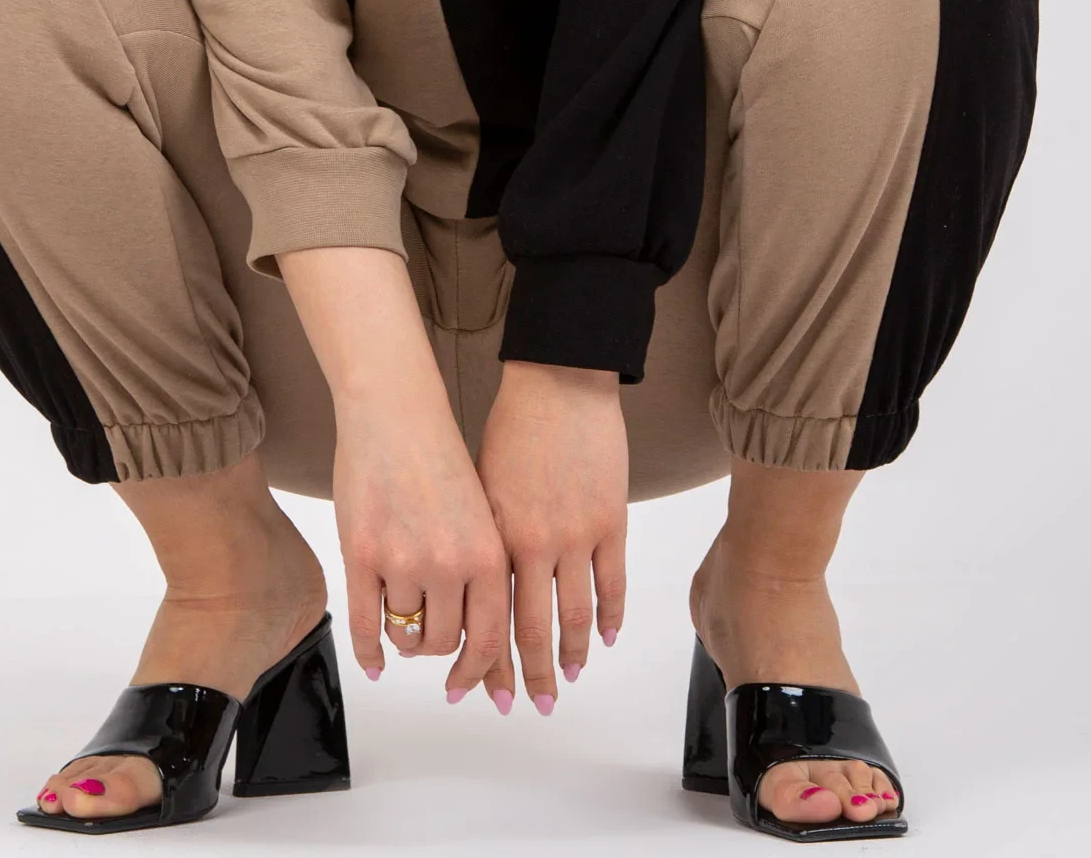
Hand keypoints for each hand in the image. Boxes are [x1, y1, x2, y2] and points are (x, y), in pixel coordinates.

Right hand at [332, 395, 514, 703]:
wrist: (395, 410)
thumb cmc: (438, 456)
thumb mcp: (480, 515)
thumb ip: (480, 572)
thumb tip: (472, 636)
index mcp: (488, 554)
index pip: (490, 639)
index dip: (480, 673)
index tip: (469, 689)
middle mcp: (449, 564)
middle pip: (444, 642)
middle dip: (435, 650)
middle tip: (427, 643)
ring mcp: (402, 560)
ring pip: (404, 633)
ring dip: (403, 638)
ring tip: (402, 624)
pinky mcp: (360, 554)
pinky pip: (364, 623)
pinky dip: (369, 650)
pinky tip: (374, 660)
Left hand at [475, 359, 627, 708]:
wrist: (559, 385)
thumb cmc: (513, 427)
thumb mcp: (481, 485)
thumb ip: (484, 539)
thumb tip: (477, 589)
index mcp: (498, 537)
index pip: (491, 618)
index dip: (486, 660)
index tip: (479, 690)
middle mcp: (537, 546)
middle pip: (533, 630)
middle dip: (530, 675)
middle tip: (531, 705)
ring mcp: (579, 537)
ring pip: (577, 616)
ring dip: (572, 656)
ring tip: (567, 681)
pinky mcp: (612, 522)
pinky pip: (613, 583)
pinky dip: (611, 617)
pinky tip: (606, 639)